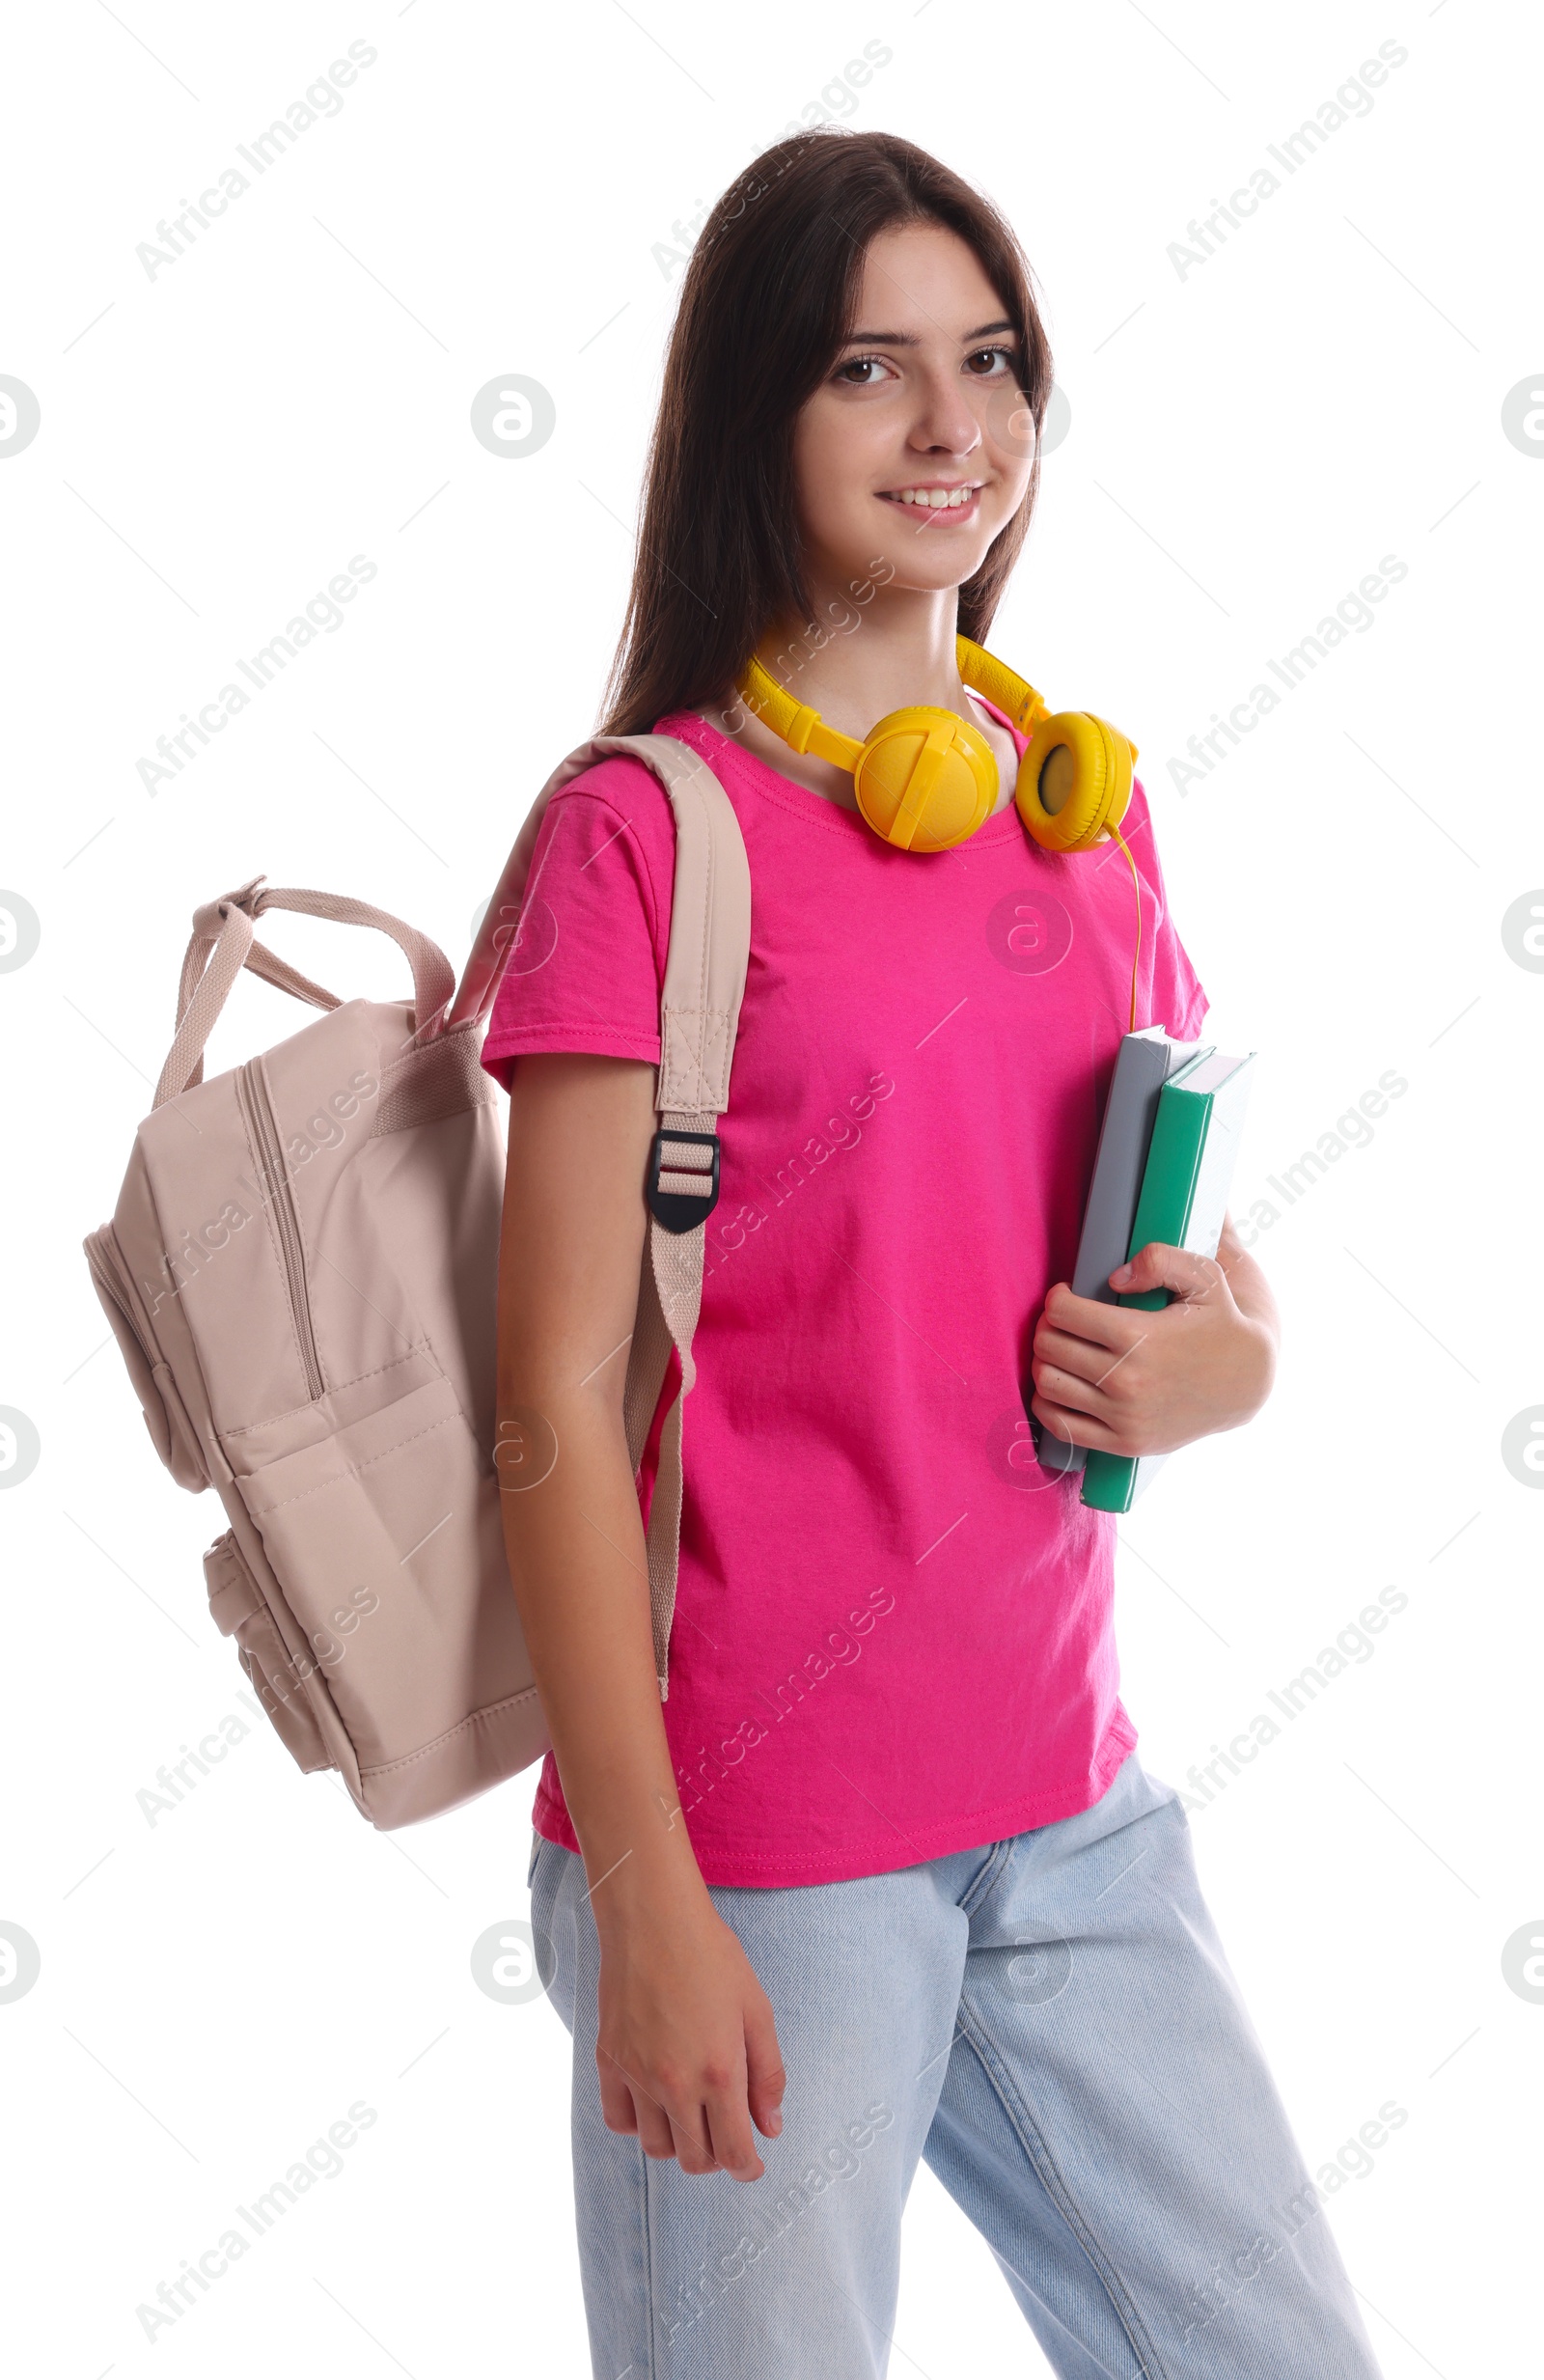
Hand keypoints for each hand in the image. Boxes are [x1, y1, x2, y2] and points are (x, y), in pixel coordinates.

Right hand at [594, 1880, 785, 2181]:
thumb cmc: (712, 1957)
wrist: (654, 1919)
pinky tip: (655, 2103)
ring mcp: (637, 2075)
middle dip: (717, 2157)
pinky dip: (638, 2125)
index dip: (747, 2167)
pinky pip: (619, 2120)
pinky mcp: (608, 2061)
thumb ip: (767, 2075)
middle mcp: (675, 2084)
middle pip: (694, 2158)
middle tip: (726, 2133)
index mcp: (720, 2073)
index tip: (752, 2163)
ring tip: (692, 2119)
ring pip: (655, 2148)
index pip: (732, 2152)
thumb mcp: (757, 2011)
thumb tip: (770, 2127)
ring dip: (679, 2145)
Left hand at [1029, 1213, 1277, 1457]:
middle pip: (1049, 1345)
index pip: (1062, 1312)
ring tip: (1062, 1349)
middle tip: (1062, 1320)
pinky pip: (1060, 1425)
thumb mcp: (1205, 1277)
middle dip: (1048, 1326)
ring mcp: (1124, 1417)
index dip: (1058, 1297)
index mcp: (1140, 1337)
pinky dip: (1047, 1402)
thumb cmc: (1221, 1322)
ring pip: (1047, 1383)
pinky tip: (1062, 1383)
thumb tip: (1114, 1277)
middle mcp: (1127, 1381)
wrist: (1248, 1382)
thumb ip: (1162, 1260)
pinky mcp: (1125, 1443)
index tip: (1067, 1295)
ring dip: (1045, 1361)